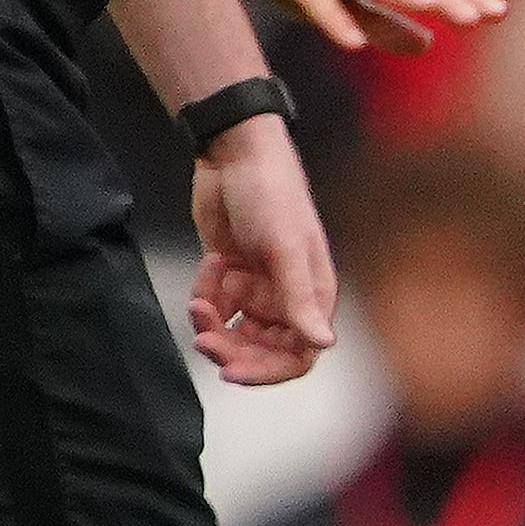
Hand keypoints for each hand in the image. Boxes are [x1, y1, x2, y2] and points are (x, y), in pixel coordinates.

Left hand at [189, 116, 339, 384]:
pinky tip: (207, 267)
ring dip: (211, 325)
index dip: (268, 371)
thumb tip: (325, 345)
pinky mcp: (229, 276)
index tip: (232, 371)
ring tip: (198, 301)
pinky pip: (214, 309)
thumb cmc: (272, 194)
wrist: (234, 154)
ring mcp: (257, 288)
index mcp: (312, 295)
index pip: (298, 355)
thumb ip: (301, 300)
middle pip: (261, 351)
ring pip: (232, 333)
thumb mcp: (286, 249)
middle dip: (230, 350)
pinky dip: (203, 299)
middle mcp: (286, 298)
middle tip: (203, 338)